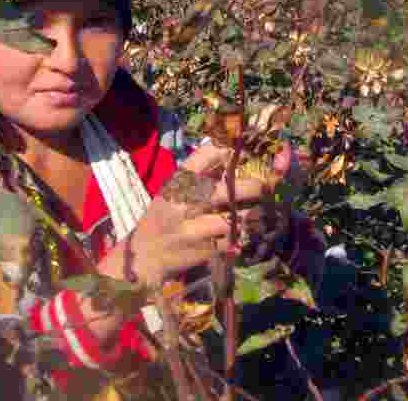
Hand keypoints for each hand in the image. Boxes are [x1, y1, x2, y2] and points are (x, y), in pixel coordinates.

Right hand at [97, 143, 257, 286]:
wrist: (143, 257)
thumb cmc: (162, 218)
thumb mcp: (172, 192)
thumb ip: (198, 175)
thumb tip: (230, 153)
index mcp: (177, 183)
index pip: (205, 155)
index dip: (228, 151)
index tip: (242, 156)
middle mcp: (183, 203)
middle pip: (227, 189)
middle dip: (253, 187)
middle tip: (265, 188)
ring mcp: (192, 229)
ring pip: (234, 219)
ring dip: (253, 216)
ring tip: (263, 213)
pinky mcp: (201, 252)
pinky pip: (232, 242)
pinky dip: (244, 238)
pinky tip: (249, 234)